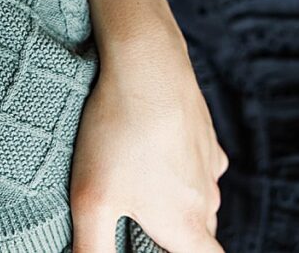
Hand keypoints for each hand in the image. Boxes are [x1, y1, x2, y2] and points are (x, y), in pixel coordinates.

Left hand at [70, 54, 228, 252]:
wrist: (147, 64)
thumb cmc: (118, 133)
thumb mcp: (90, 199)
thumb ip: (91, 248)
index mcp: (185, 224)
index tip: (155, 249)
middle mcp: (207, 198)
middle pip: (200, 236)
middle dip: (174, 239)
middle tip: (137, 226)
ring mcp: (208, 164)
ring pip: (197, 198)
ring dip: (173, 202)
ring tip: (134, 185)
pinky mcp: (203, 134)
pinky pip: (194, 164)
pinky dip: (175, 166)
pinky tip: (145, 148)